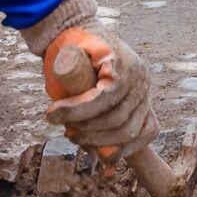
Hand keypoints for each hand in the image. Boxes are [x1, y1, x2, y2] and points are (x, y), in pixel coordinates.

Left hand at [41, 27, 159, 156]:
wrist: (85, 39)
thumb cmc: (74, 46)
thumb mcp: (68, 47)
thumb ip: (69, 61)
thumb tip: (64, 71)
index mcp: (126, 64)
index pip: (105, 98)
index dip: (77, 112)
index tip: (51, 114)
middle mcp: (141, 80)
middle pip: (118, 119)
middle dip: (87, 130)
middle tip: (65, 130)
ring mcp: (145, 95)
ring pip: (129, 131)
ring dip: (100, 142)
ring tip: (75, 136)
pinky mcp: (145, 108)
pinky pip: (145, 133)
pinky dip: (126, 148)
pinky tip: (103, 156)